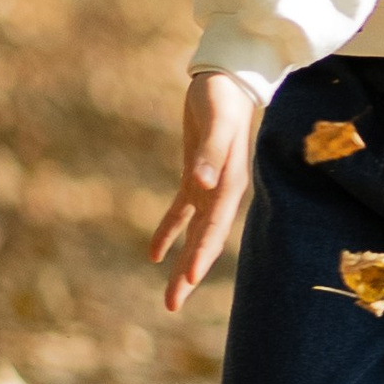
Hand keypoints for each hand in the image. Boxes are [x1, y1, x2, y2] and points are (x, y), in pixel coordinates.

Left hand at [149, 71, 261, 312]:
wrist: (227, 76)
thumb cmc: (222, 95)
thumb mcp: (215, 119)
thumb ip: (211, 151)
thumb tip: (201, 182)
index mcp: (230, 180)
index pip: (215, 225)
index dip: (202, 253)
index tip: (188, 279)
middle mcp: (222, 190)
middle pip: (206, 239)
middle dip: (190, 272)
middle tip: (171, 306)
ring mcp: (210, 185)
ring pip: (195, 233)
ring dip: (183, 262)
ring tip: (170, 297)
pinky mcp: (196, 175)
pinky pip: (182, 211)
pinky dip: (169, 231)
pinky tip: (154, 254)